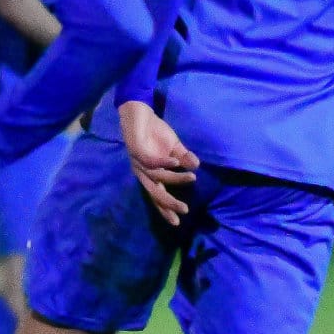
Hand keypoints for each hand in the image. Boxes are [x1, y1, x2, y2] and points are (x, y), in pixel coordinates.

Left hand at [119, 100, 198, 224]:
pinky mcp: (136, 149)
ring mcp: (138, 161)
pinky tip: (176, 162)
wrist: (138, 111)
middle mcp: (142, 171)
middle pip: (154, 192)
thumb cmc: (154, 131)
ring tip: (192, 177)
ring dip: (174, 179)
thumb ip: (184, 157)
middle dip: (168, 203)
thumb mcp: (174, 147)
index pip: (157, 195)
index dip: (165, 209)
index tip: (177, 222)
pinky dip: (164, 163)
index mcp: (150, 174)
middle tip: (184, 209)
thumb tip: (197, 166)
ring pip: (156, 177)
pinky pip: (151, 160)